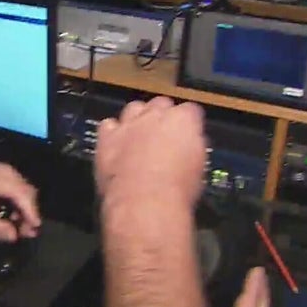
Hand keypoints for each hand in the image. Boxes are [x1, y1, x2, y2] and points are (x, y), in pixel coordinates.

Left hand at [0, 163, 41, 241]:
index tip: (35, 225)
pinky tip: (18, 221)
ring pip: (28, 194)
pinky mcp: (11, 179)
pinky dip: (24, 209)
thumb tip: (14, 235)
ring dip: (27, 213)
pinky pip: (24, 194)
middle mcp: (3, 171)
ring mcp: (8, 173)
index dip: (29, 209)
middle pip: (27, 192)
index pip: (18, 191)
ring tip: (22, 230)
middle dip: (29, 214)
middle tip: (27, 233)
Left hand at [95, 96, 206, 210]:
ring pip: (134, 108)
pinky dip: (112, 132)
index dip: (190, 122)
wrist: (146, 203)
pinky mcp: (107, 138)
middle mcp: (155, 116)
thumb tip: (189, 147)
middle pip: (160, 104)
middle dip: (163, 115)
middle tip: (164, 134)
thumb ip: (193, 147)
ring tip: (139, 136)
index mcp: (184, 120)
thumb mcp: (199, 168)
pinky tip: (116, 143)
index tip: (189, 132)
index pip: (190, 110)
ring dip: (138, 119)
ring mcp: (129, 125)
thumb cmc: (178, 191)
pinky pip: (108, 125)